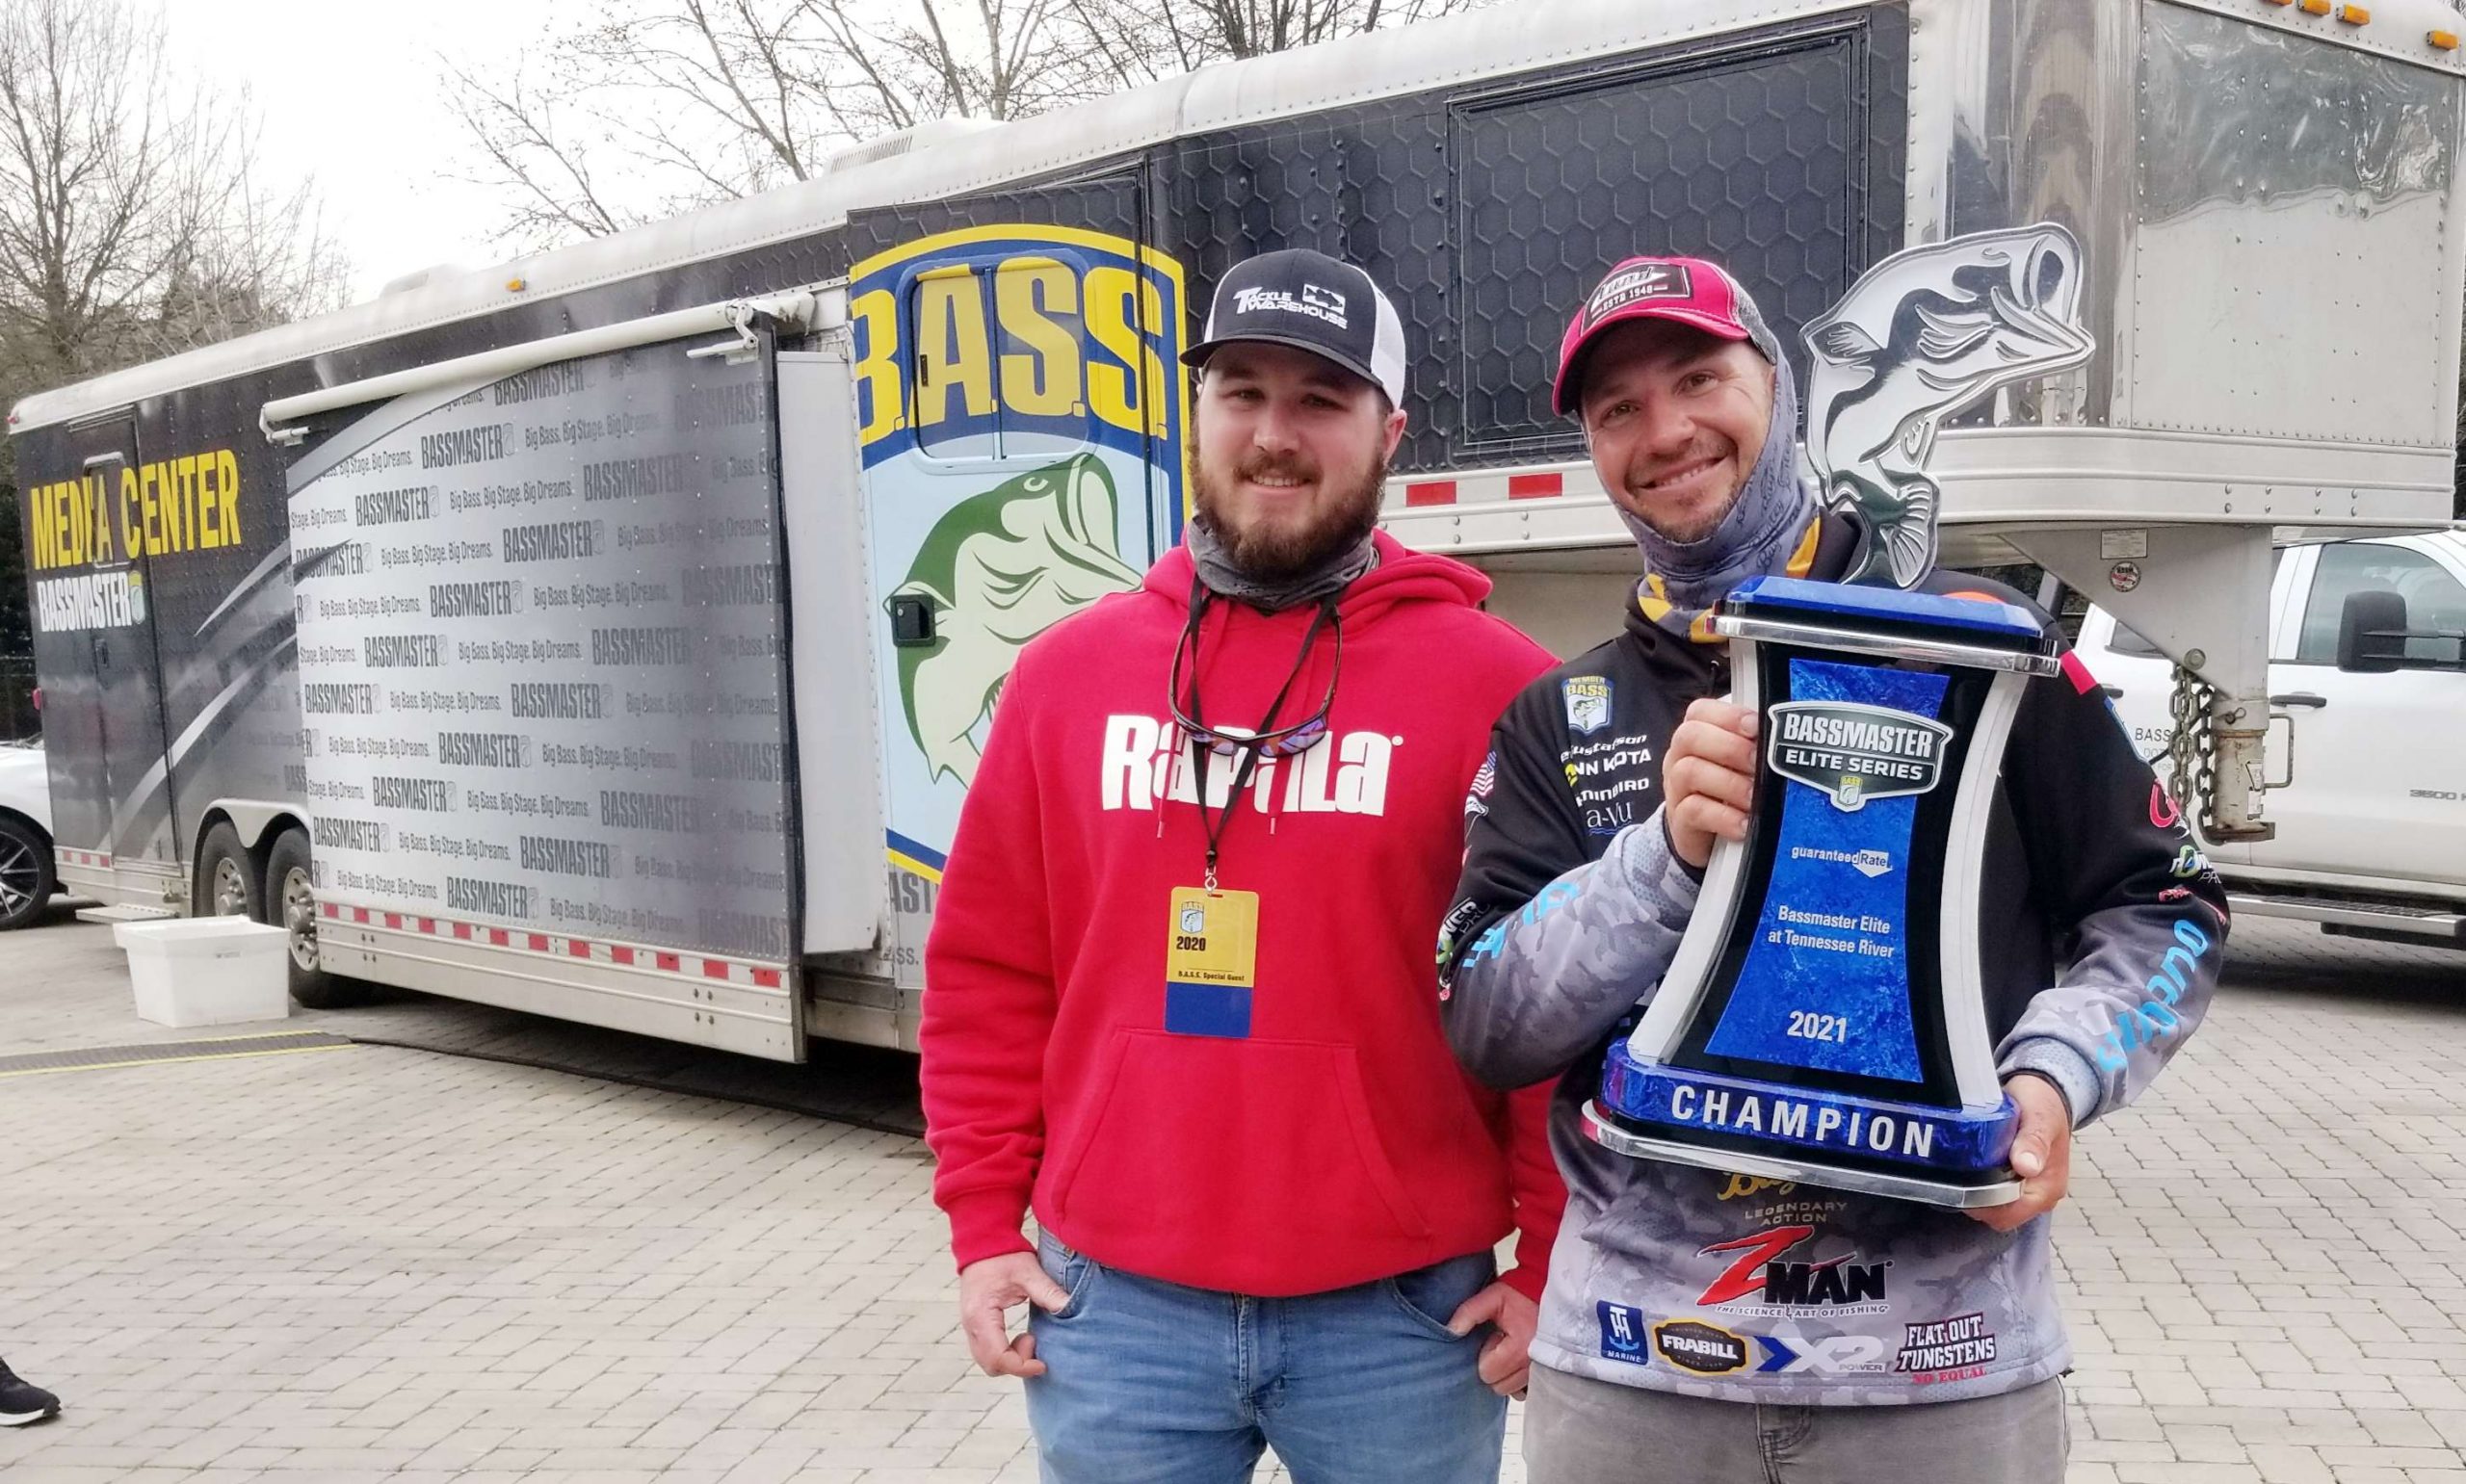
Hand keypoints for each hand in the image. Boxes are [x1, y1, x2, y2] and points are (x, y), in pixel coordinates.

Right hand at [957, 1250, 1071, 1377]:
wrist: (983, 1242)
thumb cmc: (1004, 1256)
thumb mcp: (1029, 1272)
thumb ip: (1048, 1292)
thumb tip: (1069, 1308)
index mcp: (981, 1315)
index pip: (999, 1357)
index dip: (1023, 1366)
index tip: (1043, 1363)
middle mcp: (971, 1326)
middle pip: (990, 1366)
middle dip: (1017, 1363)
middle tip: (1035, 1341)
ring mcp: (970, 1327)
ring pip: (987, 1362)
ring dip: (1011, 1359)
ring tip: (1029, 1337)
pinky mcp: (974, 1326)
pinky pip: (986, 1352)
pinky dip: (1004, 1353)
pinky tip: (1020, 1336)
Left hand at [1448, 1279, 1538, 1397]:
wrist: (1548, 1289)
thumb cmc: (1521, 1293)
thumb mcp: (1492, 1297)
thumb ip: (1469, 1313)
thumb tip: (1450, 1331)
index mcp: (1518, 1348)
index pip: (1487, 1372)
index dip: (1485, 1355)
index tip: (1494, 1337)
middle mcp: (1533, 1364)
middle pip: (1499, 1386)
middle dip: (1494, 1367)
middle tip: (1502, 1343)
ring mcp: (1542, 1372)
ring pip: (1512, 1390)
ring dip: (1507, 1373)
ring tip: (1512, 1348)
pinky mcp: (1548, 1373)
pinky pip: (1526, 1390)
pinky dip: (1519, 1379)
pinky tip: (1519, 1360)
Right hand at [1664, 699, 1759, 868]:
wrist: (1711, 839)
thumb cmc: (1735, 790)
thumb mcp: (1744, 764)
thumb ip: (1758, 746)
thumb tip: (1790, 737)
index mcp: (1697, 735)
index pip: (1700, 711)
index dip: (1729, 716)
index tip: (1757, 727)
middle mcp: (1680, 757)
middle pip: (1690, 736)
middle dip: (1730, 747)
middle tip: (1760, 763)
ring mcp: (1676, 789)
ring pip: (1689, 772)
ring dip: (1729, 783)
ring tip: (1756, 798)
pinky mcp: (1679, 821)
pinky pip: (1693, 811)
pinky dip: (1723, 817)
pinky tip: (1745, 824)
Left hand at [1968, 1074, 2073, 1232]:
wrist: (2046, 1092)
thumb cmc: (2044, 1104)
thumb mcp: (2039, 1117)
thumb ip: (2033, 1141)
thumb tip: (2027, 1167)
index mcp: (2048, 1188)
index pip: (2008, 1215)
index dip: (1981, 1204)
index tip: (1961, 1181)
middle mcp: (2041, 1195)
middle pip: (1999, 1215)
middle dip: (1975, 1199)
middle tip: (1957, 1172)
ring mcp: (2030, 1190)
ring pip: (1995, 1206)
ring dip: (1977, 1191)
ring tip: (1963, 1166)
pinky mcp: (2018, 1181)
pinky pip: (1995, 1193)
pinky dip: (1981, 1184)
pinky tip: (1971, 1165)